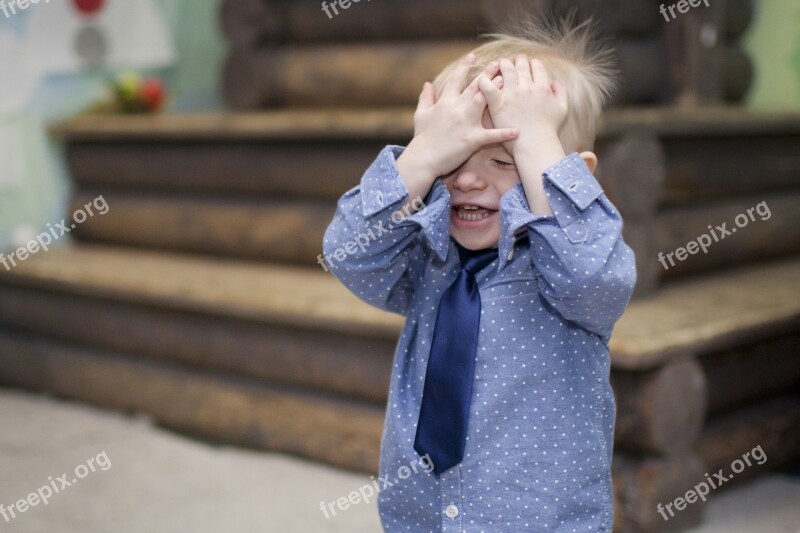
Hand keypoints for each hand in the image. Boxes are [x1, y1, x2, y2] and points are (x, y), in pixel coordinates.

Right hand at [398, 54, 518, 182]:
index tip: (473, 56)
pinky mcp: (471, 139)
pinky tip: (516, 131)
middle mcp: (456, 109)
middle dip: (487, 74)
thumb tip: (427, 83)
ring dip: (495, 92)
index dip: (464, 66)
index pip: (456, 80)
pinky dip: (503, 134)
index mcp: (445, 102)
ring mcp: (465, 123)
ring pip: (482, 103)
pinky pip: (490, 135)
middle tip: (499, 63)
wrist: (423, 159)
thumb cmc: (422, 138)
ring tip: (506, 82)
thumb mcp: (421, 114)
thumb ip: (425, 98)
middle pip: (474, 87)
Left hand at [478, 56, 567, 155]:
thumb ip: (561, 92)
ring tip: (498, 64)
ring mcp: (511, 94)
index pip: (536, 66)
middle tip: (514, 60)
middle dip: (518, 60)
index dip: (532, 63)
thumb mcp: (562, 109)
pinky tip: (482, 78)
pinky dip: (484, 80)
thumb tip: (555, 81)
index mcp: (542, 87)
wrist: (534, 145)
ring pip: (505, 70)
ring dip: (502, 64)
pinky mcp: (498, 104)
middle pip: (521, 65)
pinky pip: (488, 87)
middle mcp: (527, 87)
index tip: (529, 63)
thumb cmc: (548, 130)